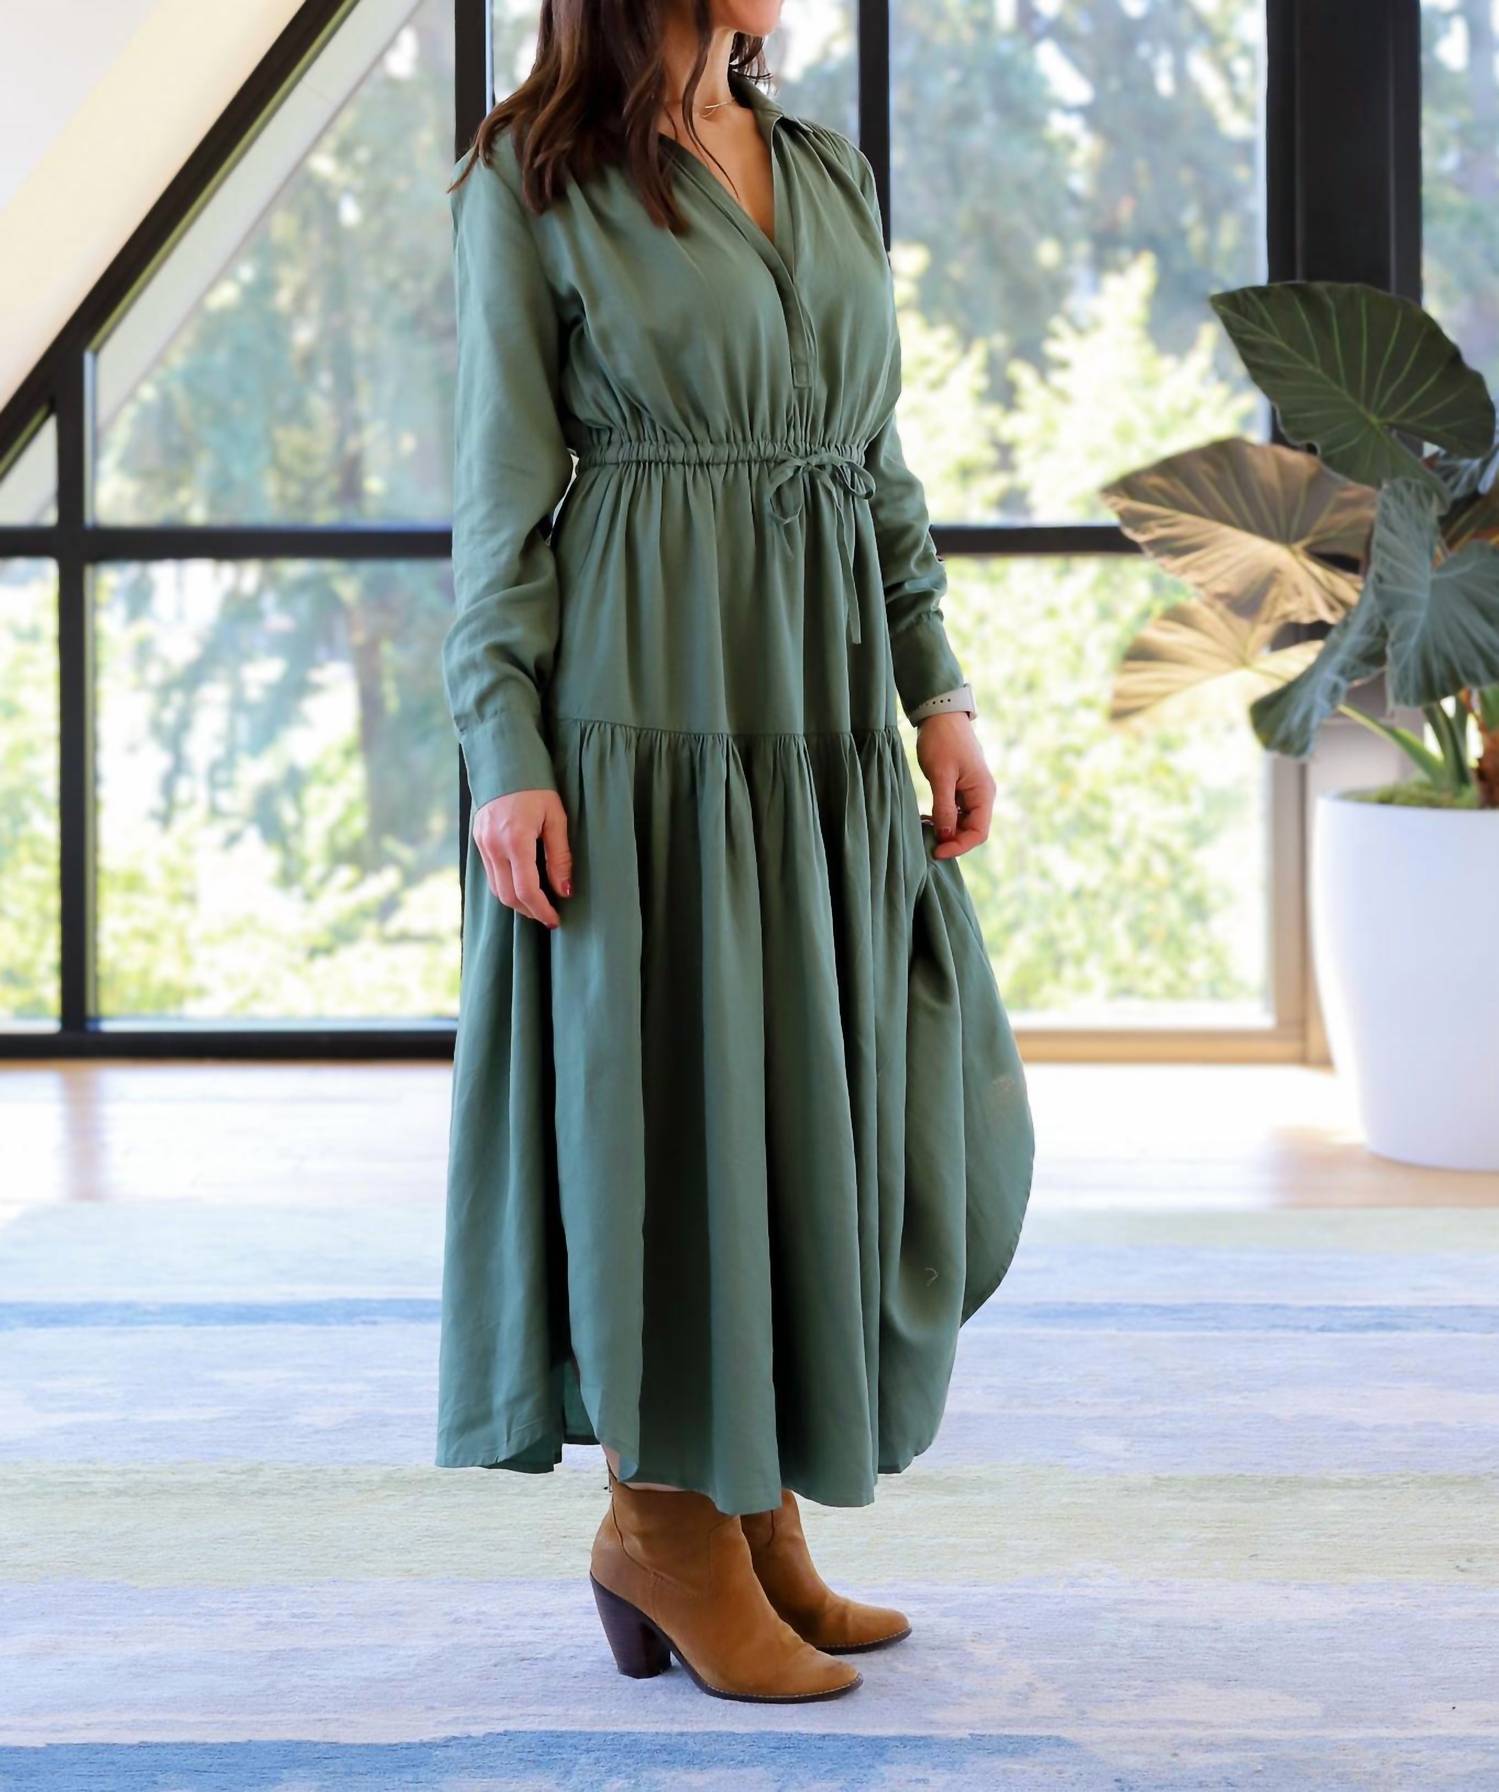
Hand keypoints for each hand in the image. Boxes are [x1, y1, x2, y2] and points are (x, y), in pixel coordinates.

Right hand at [472, 789, 573, 927]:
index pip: (526, 890)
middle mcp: (494, 846)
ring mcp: (482, 844)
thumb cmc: (537, 788)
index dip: (541, 910)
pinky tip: (522, 886)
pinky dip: (506, 886)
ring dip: (517, 902)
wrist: (506, 764)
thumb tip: (565, 891)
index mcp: (515, 841)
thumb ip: (560, 857)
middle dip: (529, 911)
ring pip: (496, 888)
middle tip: (548, 916)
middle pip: (508, 896)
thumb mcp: (556, 819)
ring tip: (538, 904)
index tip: (555, 920)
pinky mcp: (478, 841)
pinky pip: (490, 874)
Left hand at [915, 712, 993, 859]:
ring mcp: (972, 792)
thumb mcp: (941, 776)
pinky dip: (941, 819)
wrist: (941, 715)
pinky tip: (925, 819)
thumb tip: (946, 836)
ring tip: (922, 829)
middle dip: (950, 840)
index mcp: (983, 793)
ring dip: (944, 830)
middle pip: (971, 831)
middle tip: (926, 841)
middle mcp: (982, 795)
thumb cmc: (942, 741)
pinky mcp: (961, 788)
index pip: (978, 833)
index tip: (936, 851)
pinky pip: (955, 812)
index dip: (958, 846)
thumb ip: (944, 808)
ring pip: (962, 823)